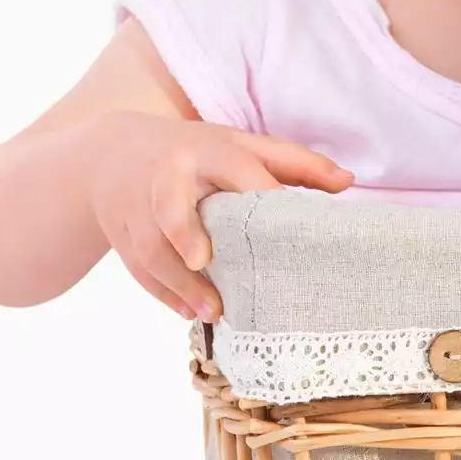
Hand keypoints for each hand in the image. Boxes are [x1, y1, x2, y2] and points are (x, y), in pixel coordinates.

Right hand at [85, 114, 350, 320]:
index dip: (257, 191)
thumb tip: (348, 182)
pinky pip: (137, 268)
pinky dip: (162, 293)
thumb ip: (296, 164)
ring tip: (212, 311)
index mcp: (207, 151)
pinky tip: (189, 313)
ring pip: (150, 247)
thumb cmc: (198, 152)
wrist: (112, 151)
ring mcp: (137, 207)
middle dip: (184, 234)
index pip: (234, 168)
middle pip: (171, 207)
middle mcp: (168, 178)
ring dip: (178, 282)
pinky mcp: (119, 234)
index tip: (283, 221)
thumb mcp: (243, 146)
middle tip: (205, 263)